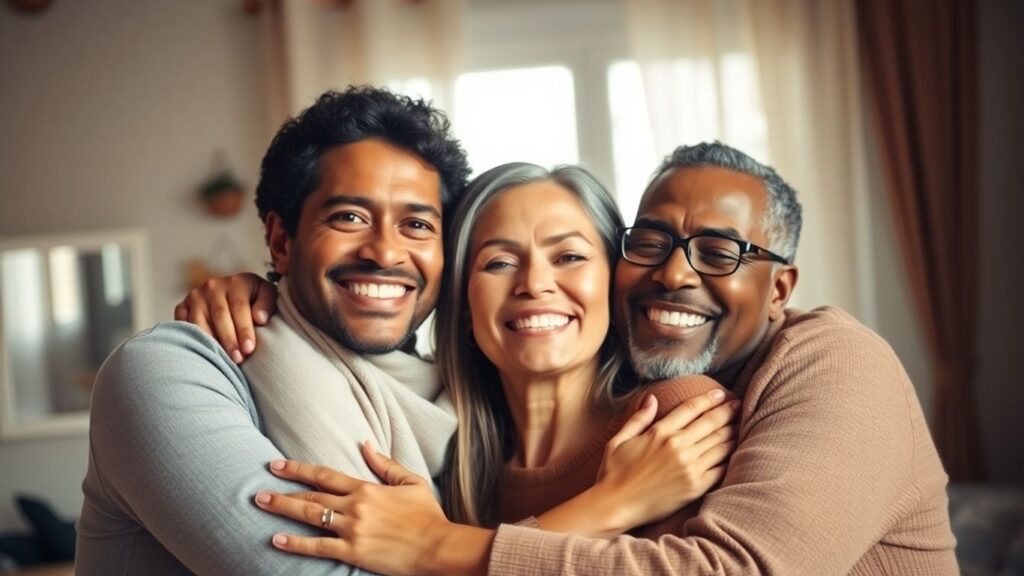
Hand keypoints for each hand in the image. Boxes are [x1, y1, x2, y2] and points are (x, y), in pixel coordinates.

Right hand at [173, 272, 276, 362]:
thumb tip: (259, 318)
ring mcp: (195, 297)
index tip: (249, 349)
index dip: (244, 329)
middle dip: (229, 339)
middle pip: (220, 316)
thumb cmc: (254, 300)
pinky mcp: (182, 307)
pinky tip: (202, 352)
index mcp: (236, 282)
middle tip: (237, 359)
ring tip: (222, 360)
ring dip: (211, 342)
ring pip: (200, 322)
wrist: (233, 296)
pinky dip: (192, 339)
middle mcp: (213, 286)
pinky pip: (184, 325)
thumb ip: (267, 303)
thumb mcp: (266, 295)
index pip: (240, 307)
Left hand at [255, 442, 485, 575]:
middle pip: (312, 495)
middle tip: (259, 489)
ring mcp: (352, 530)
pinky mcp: (353, 553)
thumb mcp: (411, 482)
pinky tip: (277, 540)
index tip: (277, 465)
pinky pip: (318, 547)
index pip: (325, 475)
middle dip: (283, 491)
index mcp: (367, 488)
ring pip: (310, 516)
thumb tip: (365, 443)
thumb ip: (385, 463)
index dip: (299, 469)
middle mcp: (355, 506)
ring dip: (284, 510)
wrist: (437, 546)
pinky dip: (296, 543)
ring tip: (262, 505)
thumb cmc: (427, 515)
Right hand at [595, 388, 738, 530]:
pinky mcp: (695, 487)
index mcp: (660, 432)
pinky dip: (729, 457)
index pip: (691, 409)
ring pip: (719, 444)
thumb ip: (638, 418)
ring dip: (732, 432)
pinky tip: (733, 451)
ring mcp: (689, 467)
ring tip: (739, 425)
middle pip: (710, 423)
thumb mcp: (619, 440)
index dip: (709, 399)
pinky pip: (719, 468)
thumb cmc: (613, 473)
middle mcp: (678, 447)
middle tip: (738, 405)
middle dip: (727, 412)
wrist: (616, 506)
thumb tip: (652, 398)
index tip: (721, 394)